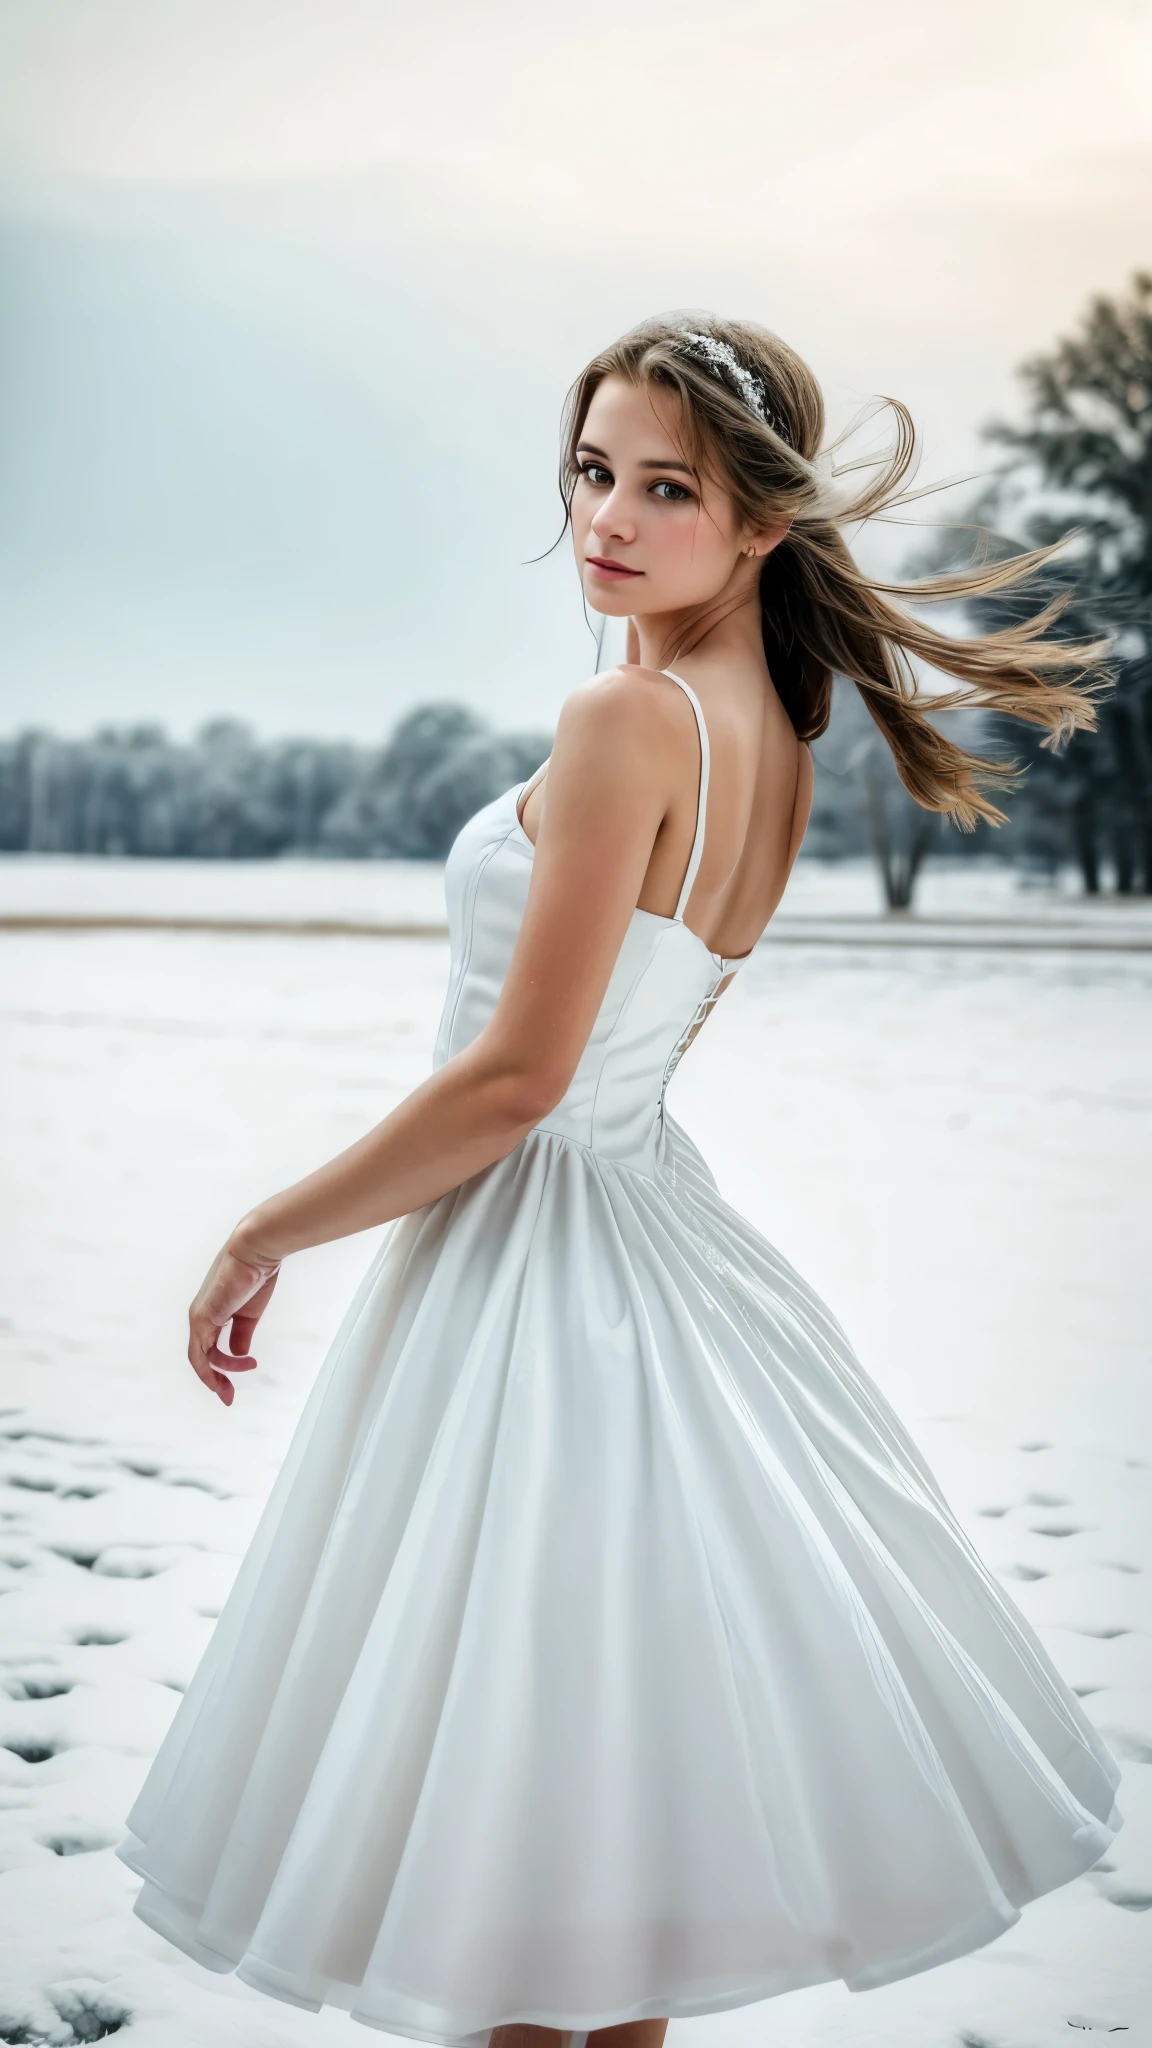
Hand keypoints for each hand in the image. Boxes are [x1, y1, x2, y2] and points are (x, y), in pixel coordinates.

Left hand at [187, 1242, 280, 1404]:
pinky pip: (202, 1352)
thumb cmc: (255, 1274)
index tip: (233, 1387)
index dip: (220, 1371)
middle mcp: (200, 1317)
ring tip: (247, 1369)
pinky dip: (217, 1365)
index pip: (208, 1350)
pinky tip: (240, 1363)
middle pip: (200, 1358)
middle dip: (215, 1381)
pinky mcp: (202, 1317)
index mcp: (211, 1314)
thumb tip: (238, 1355)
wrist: (255, 1250)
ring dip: (220, 1374)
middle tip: (228, 1398)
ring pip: (200, 1358)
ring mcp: (198, 1318)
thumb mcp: (249, 1314)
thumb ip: (242, 1335)